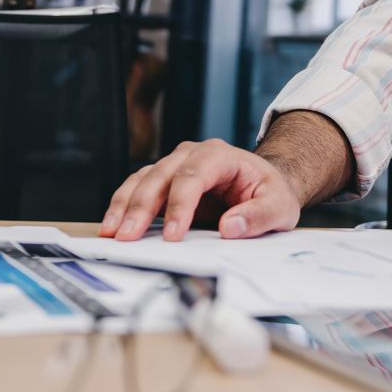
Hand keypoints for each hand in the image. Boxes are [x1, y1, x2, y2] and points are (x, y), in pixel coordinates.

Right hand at [98, 139, 302, 242]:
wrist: (263, 185)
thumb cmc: (270, 193)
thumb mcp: (279, 206)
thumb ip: (259, 216)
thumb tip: (231, 227)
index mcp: (220, 155)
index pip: (193, 176)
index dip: (179, 205)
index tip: (172, 236)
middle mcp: (192, 155)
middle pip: (161, 176)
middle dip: (142, 207)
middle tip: (128, 236)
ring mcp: (175, 166)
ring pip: (143, 180)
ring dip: (124, 205)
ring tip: (112, 232)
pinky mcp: (165, 181)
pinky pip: (138, 189)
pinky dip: (123, 206)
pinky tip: (114, 225)